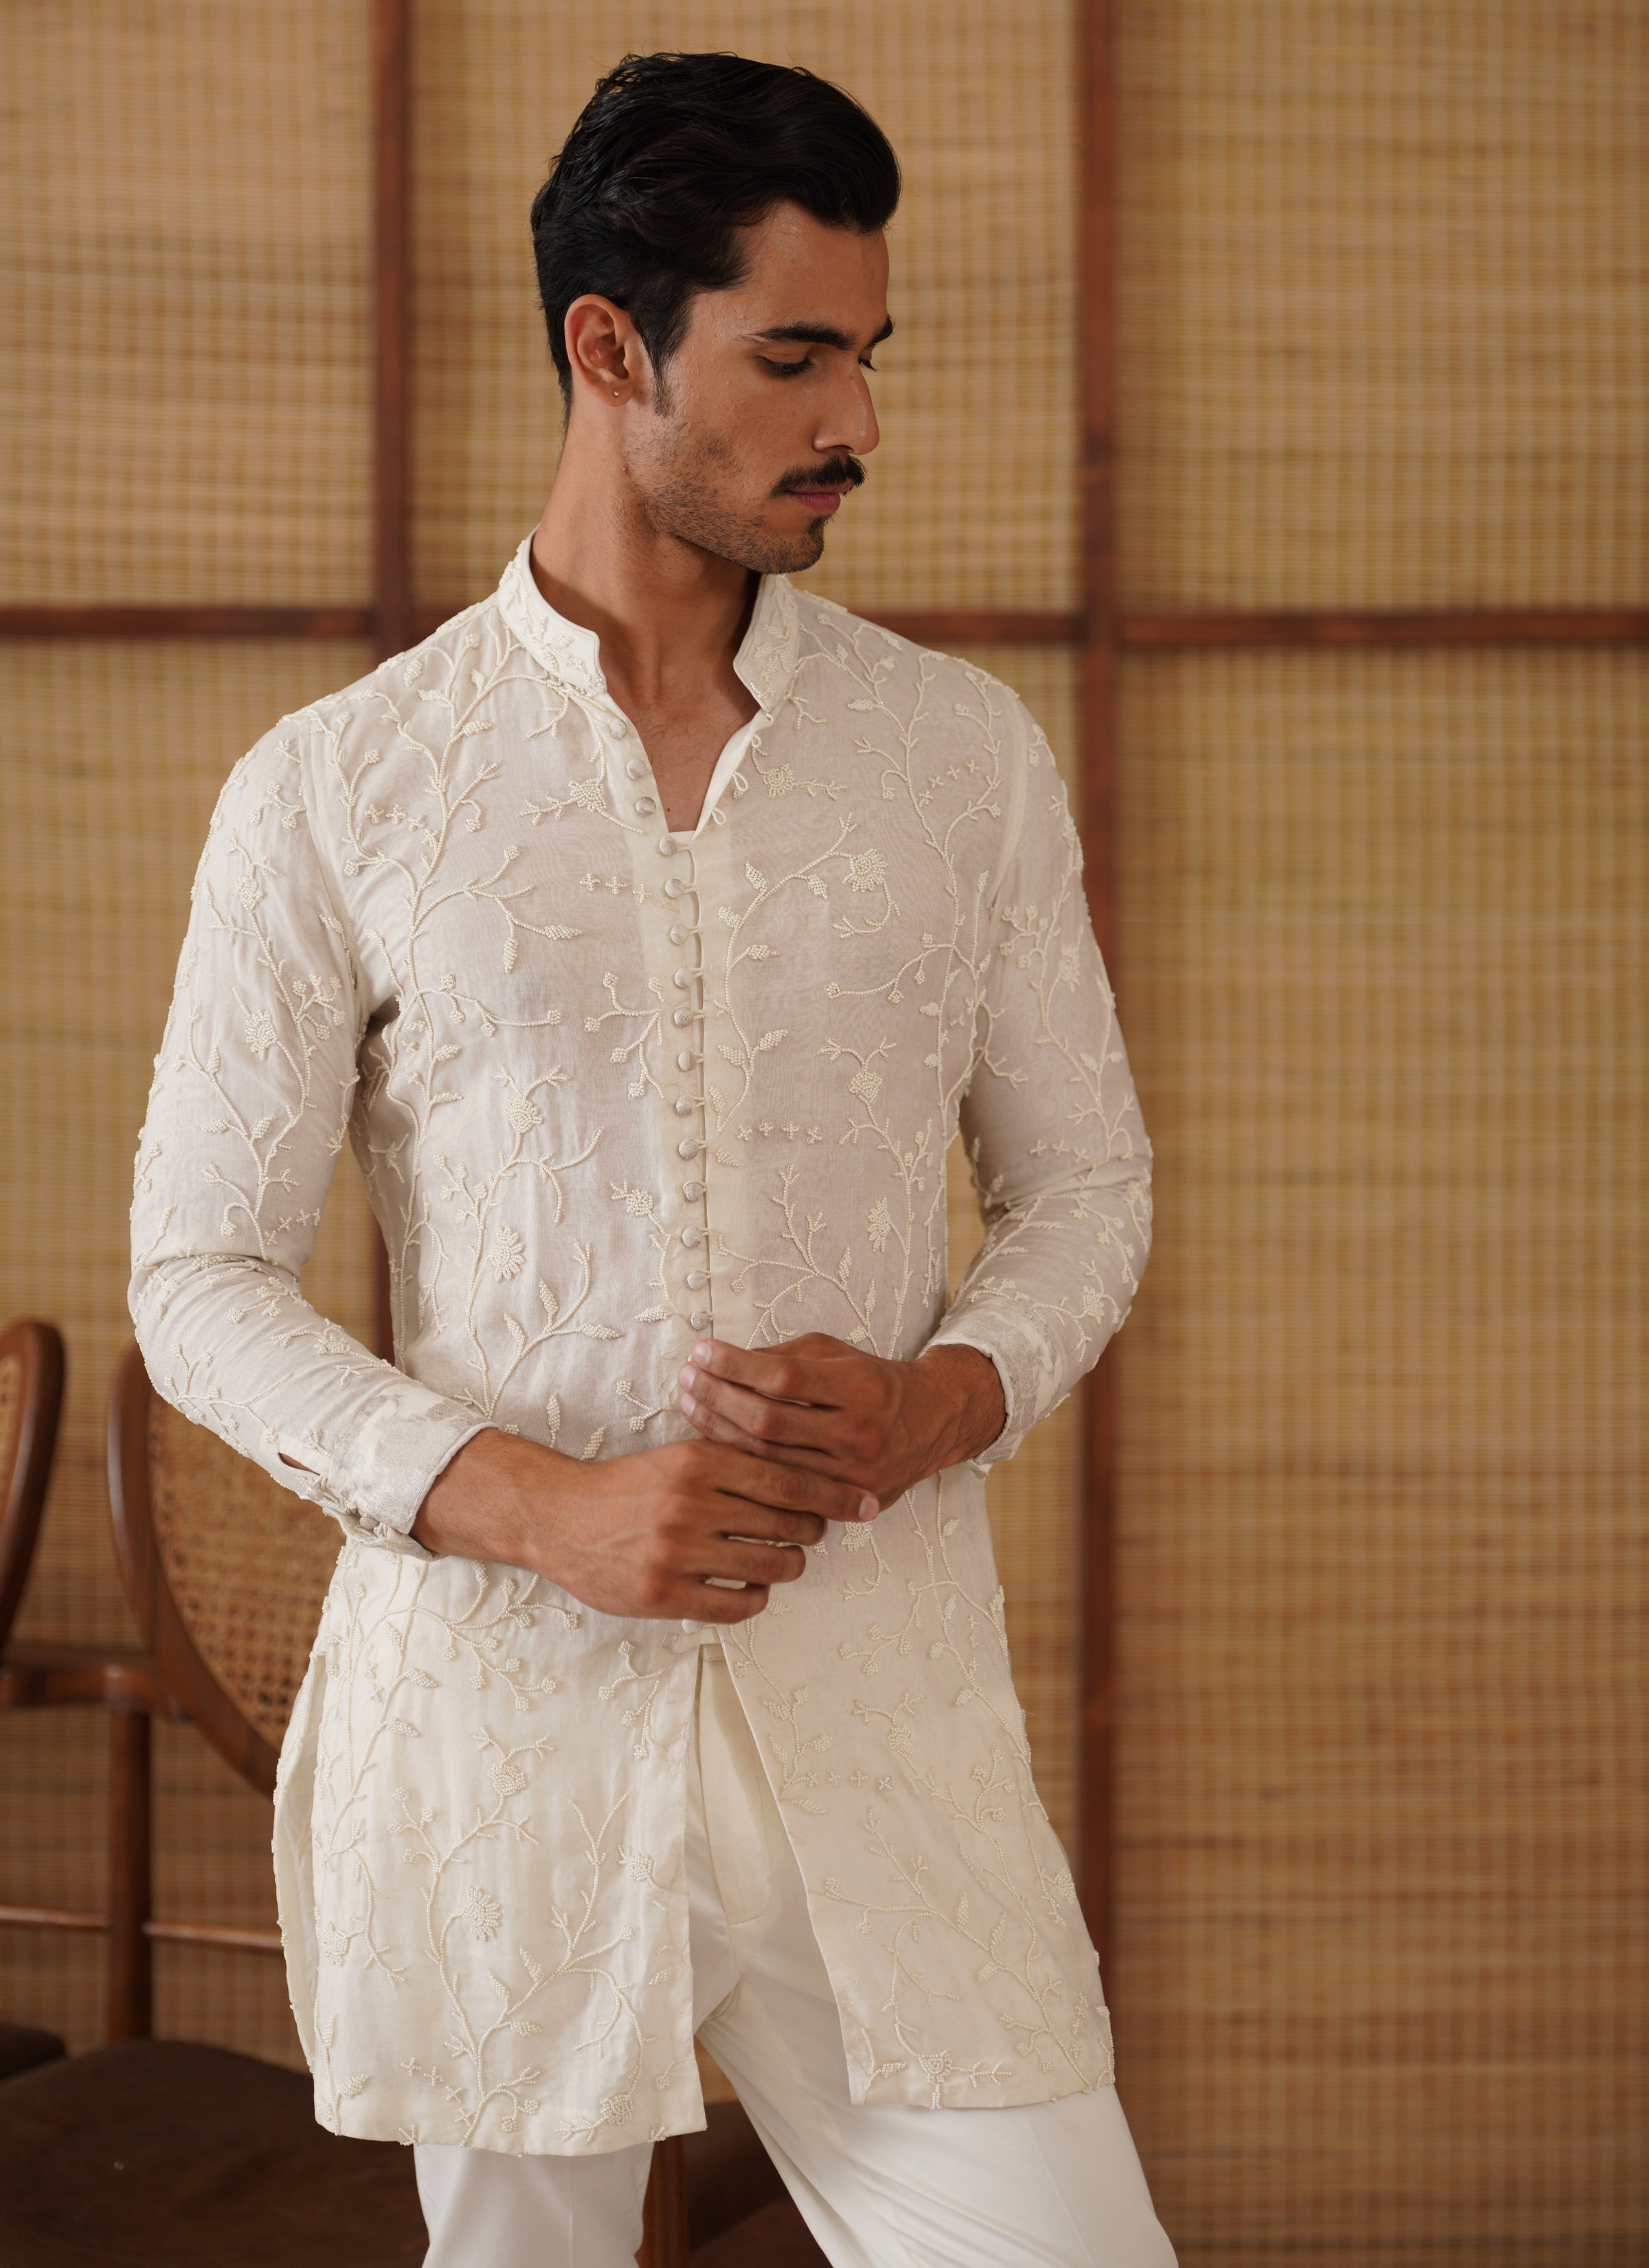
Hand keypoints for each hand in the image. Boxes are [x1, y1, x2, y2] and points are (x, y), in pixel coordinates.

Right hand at [411, 1430, 876, 1622]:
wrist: (559, 1518)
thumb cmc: (628, 1486)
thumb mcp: (678, 1456)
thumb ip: (731, 1461)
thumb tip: (801, 1475)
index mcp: (699, 1461)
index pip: (788, 1479)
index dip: (834, 1494)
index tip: (865, 1502)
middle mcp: (691, 1504)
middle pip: (788, 1523)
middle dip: (814, 1530)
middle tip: (816, 1531)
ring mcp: (677, 1553)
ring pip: (771, 1566)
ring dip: (789, 1565)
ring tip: (784, 1559)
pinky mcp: (663, 1595)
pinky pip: (738, 1604)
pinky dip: (756, 1597)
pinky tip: (749, 1586)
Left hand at [675, 1332, 1005, 1508]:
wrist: (930, 1423)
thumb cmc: (872, 1381)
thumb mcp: (836, 1353)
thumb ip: (783, 1355)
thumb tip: (722, 1359)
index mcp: (859, 1386)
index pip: (784, 1377)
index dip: (736, 1365)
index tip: (702, 1350)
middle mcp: (858, 1432)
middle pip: (770, 1421)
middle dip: (719, 1397)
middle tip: (686, 1377)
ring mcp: (851, 1473)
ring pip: (768, 1459)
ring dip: (720, 1430)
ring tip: (689, 1403)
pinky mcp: (844, 1500)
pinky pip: (779, 1486)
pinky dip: (742, 1463)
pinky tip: (715, 1441)